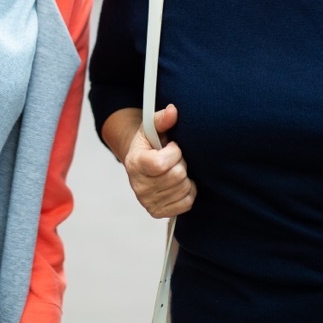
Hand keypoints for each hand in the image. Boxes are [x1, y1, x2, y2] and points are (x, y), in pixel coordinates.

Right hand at [122, 104, 195, 218]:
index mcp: (135, 163)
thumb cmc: (148, 145)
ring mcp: (148, 202)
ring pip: (184, 189)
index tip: (172, 147)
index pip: (161, 164)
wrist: (141, 165)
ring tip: (174, 170)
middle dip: (181, 163)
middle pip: (177, 175)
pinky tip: (178, 183)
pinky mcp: (158, 212)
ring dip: (185, 177)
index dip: (174, 153)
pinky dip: (187, 191)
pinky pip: (187, 202)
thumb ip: (161, 119)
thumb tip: (173, 110)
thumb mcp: (151, 128)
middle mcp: (139, 186)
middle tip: (175, 159)